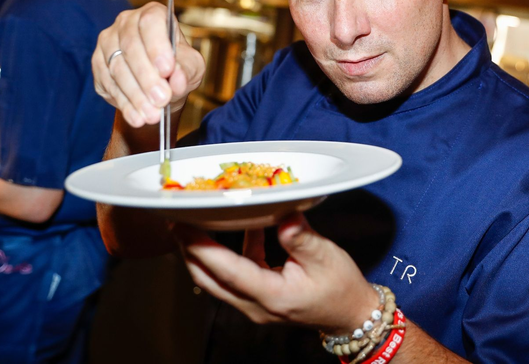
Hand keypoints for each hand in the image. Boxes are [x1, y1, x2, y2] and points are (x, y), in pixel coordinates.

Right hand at [92, 2, 204, 126]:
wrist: (159, 85)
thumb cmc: (178, 68)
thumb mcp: (192, 67)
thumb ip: (187, 70)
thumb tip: (176, 77)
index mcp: (152, 15)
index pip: (150, 23)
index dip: (157, 46)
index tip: (167, 70)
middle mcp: (126, 23)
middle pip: (131, 47)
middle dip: (147, 78)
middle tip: (162, 99)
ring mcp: (108, 42)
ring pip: (117, 68)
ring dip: (136, 95)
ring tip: (152, 115)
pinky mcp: (98, 64)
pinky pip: (107, 84)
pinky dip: (124, 103)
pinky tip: (137, 117)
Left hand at [173, 213, 377, 333]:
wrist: (352, 314)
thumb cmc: (341, 288)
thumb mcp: (325, 256)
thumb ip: (301, 236)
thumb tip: (284, 214)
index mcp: (270, 295)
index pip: (226, 270)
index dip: (200, 247)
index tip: (181, 225)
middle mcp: (256, 305)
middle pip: (208, 279)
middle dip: (189, 251)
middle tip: (177, 222)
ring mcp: (255, 306)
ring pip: (217, 281)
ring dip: (204, 254)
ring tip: (197, 225)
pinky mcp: (260, 299)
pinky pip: (236, 277)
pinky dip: (231, 255)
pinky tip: (246, 230)